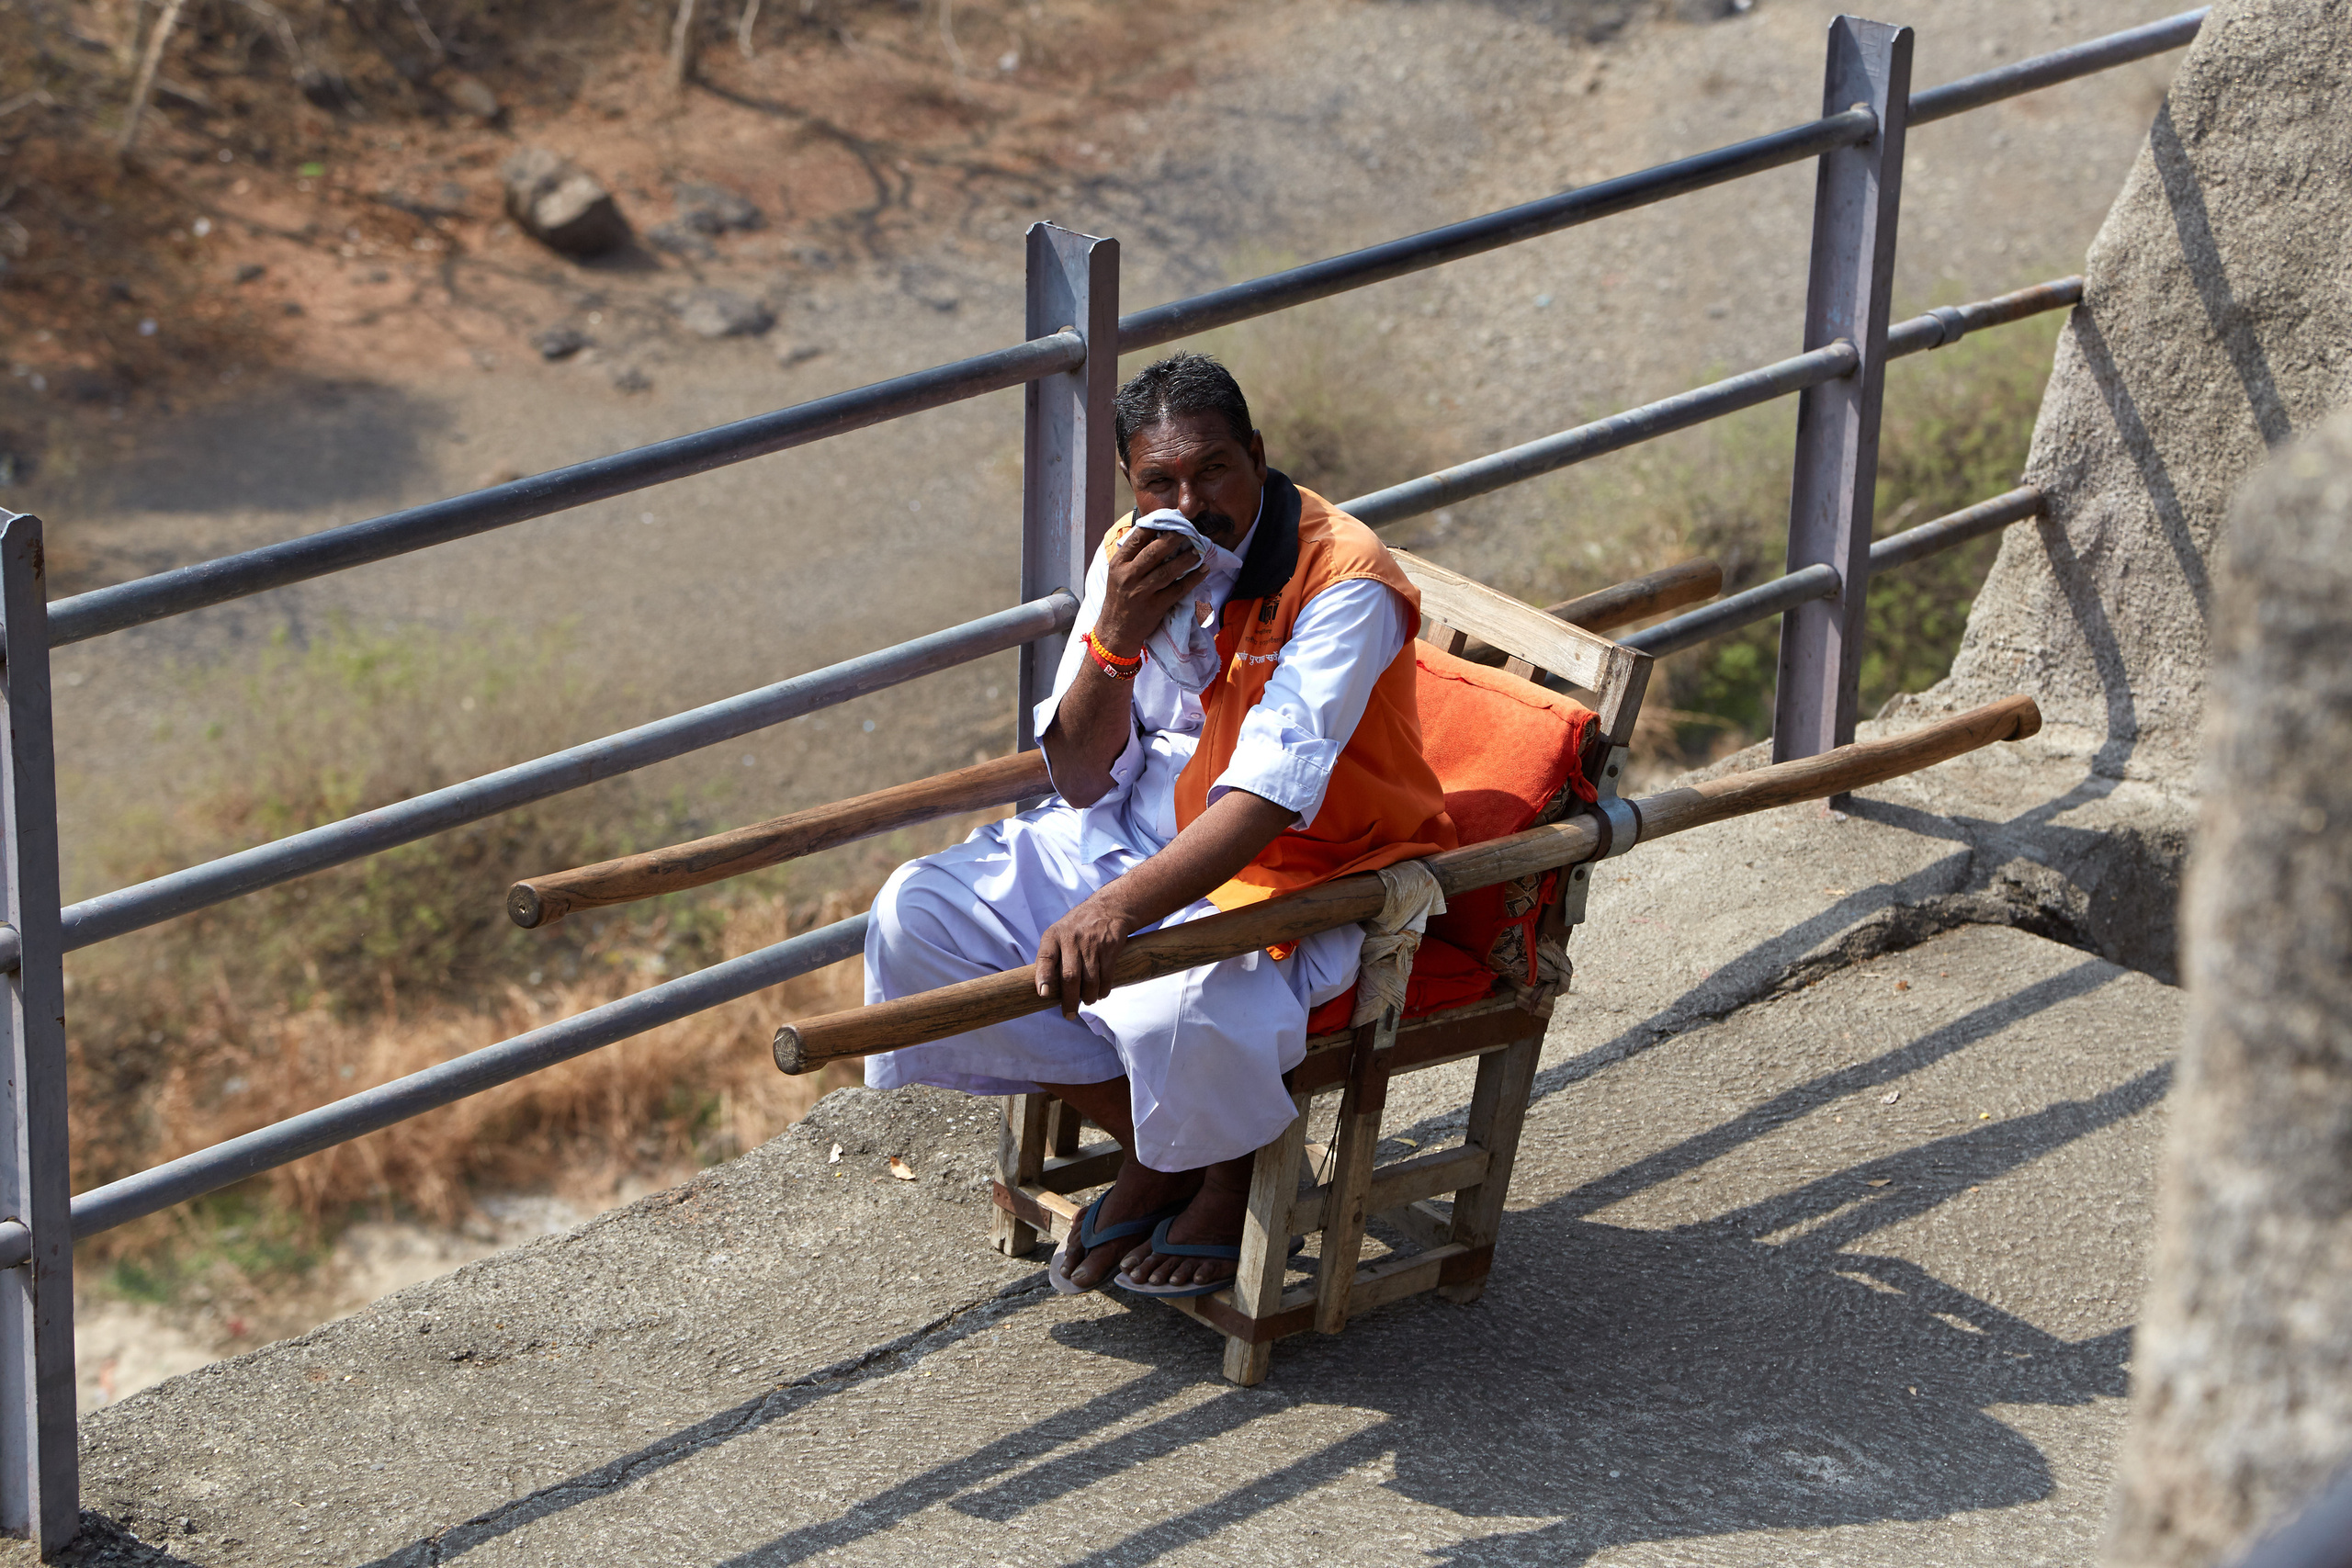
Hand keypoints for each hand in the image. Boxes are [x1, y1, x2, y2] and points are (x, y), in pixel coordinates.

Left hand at [1034, 893, 1138, 1018]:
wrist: (1108, 908)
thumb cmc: (1077, 928)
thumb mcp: (1059, 933)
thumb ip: (1051, 957)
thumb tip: (1044, 990)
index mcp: (1054, 936)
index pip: (1045, 958)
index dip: (1044, 977)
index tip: (1044, 994)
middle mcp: (1072, 939)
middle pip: (1070, 976)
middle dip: (1069, 1000)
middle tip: (1069, 1014)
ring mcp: (1092, 943)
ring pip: (1090, 979)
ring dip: (1088, 997)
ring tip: (1087, 1001)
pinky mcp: (1110, 947)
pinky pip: (1106, 975)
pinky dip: (1103, 989)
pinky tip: (1100, 993)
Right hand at [1095, 528, 1208, 657]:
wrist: (1116, 631)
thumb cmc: (1120, 598)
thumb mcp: (1118, 574)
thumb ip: (1133, 556)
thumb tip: (1156, 533)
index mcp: (1118, 564)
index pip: (1136, 538)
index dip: (1155, 525)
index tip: (1170, 517)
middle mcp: (1128, 576)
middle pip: (1154, 552)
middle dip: (1173, 538)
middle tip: (1188, 529)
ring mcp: (1142, 592)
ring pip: (1167, 571)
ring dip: (1186, 559)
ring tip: (1199, 548)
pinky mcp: (1155, 607)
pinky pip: (1177, 590)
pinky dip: (1192, 579)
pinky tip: (1203, 570)